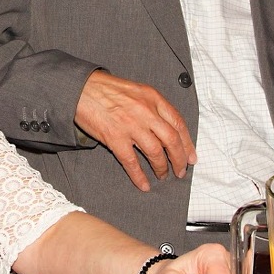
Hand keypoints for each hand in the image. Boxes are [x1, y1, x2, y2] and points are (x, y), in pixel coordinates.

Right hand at [75, 70, 196, 190]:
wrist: (82, 89)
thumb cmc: (108, 89)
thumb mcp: (137, 90)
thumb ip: (153, 106)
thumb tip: (167, 127)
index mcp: (153, 98)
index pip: (178, 123)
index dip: (187, 143)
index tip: (191, 157)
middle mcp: (146, 111)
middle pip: (171, 140)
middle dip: (179, 159)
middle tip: (181, 171)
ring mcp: (131, 125)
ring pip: (155, 152)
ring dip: (162, 168)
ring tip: (163, 176)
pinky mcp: (115, 138)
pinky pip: (132, 162)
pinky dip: (139, 176)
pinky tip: (144, 184)